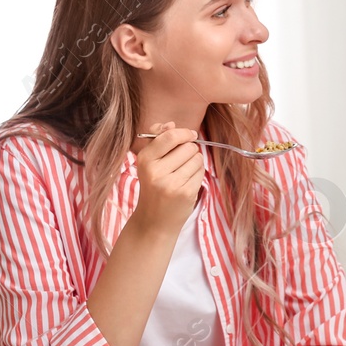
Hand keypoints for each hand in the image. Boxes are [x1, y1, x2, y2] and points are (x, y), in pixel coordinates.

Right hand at [127, 122, 203, 237]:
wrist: (153, 221)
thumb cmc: (153, 187)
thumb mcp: (148, 163)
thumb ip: (158, 139)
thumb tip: (171, 123)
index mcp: (144, 160)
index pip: (170, 136)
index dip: (184, 133)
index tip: (190, 135)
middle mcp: (156, 171)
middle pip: (188, 146)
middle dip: (190, 150)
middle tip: (180, 163)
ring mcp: (171, 184)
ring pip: (197, 158)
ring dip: (194, 163)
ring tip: (183, 174)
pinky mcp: (185, 193)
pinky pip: (201, 172)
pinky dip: (197, 175)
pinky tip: (187, 183)